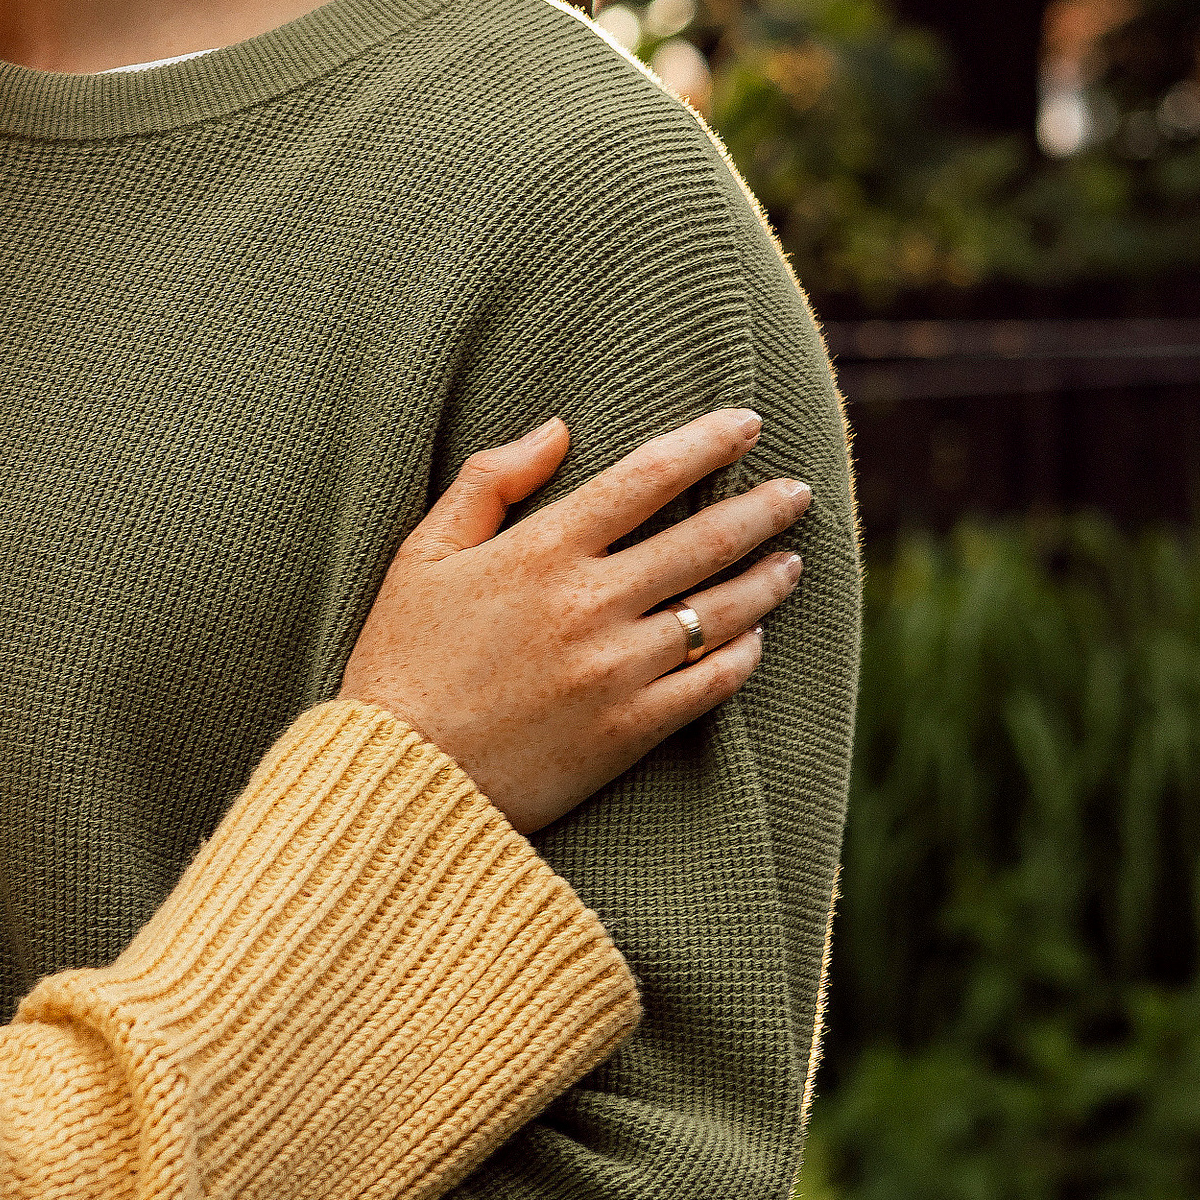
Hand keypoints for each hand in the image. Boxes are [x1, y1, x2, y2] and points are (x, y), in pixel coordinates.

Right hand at [342, 407, 808, 831]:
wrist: (400, 775)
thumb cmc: (401, 659)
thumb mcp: (421, 554)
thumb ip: (489, 482)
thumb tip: (559, 430)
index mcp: (540, 551)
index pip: (646, 478)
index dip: (706, 443)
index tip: (747, 424)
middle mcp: (590, 604)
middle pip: (704, 540)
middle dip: (763, 508)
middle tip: (798, 492)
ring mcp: (616, 669)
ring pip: (722, 611)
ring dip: (768, 580)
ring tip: (791, 562)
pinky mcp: (630, 730)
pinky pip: (712, 682)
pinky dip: (744, 654)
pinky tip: (754, 638)